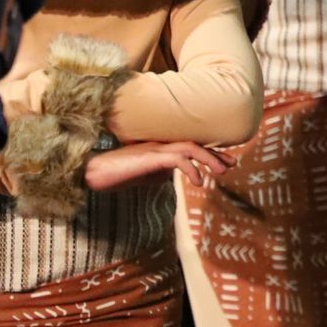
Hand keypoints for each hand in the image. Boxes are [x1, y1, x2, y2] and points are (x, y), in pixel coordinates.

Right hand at [86, 141, 231, 191]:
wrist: (93, 173)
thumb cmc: (117, 174)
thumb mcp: (146, 175)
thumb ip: (160, 172)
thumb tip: (173, 175)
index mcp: (161, 148)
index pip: (191, 147)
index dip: (211, 154)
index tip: (228, 162)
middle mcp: (161, 144)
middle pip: (195, 144)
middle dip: (216, 154)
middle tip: (233, 164)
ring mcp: (155, 149)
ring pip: (189, 148)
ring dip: (208, 159)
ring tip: (222, 172)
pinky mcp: (149, 157)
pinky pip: (176, 159)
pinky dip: (190, 168)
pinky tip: (197, 181)